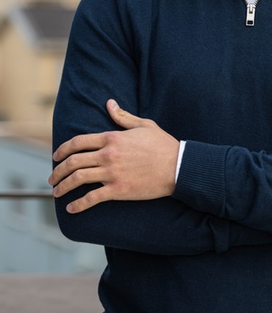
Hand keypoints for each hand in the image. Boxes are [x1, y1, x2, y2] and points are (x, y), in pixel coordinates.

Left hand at [49, 99, 178, 213]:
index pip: (78, 142)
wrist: (178, 166)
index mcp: (112, 138)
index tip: (56, 156)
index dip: (62, 149)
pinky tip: (71, 208)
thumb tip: (109, 103)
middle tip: (52, 177)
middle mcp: (108, 155)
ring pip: (77, 179)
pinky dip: (78, 205)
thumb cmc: (163, 145)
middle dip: (58, 170)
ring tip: (56, 192)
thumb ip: (123, 116)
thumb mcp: (144, 125)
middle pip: (73, 162)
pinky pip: (91, 198)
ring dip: (62, 187)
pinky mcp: (118, 189)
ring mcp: (112, 173)